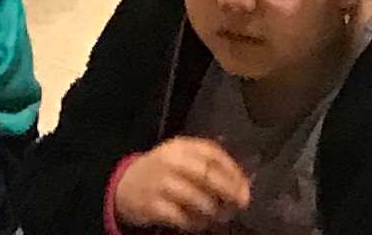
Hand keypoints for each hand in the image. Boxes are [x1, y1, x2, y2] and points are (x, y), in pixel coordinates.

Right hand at [108, 139, 257, 233]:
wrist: (126, 185)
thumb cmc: (164, 172)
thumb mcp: (182, 159)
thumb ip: (208, 166)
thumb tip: (241, 186)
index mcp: (180, 146)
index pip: (213, 154)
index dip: (233, 172)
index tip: (245, 189)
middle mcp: (170, 161)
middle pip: (206, 174)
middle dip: (228, 191)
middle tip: (239, 205)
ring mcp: (160, 183)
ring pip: (197, 199)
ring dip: (213, 211)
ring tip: (217, 217)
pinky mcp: (152, 205)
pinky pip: (181, 218)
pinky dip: (194, 224)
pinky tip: (196, 224)